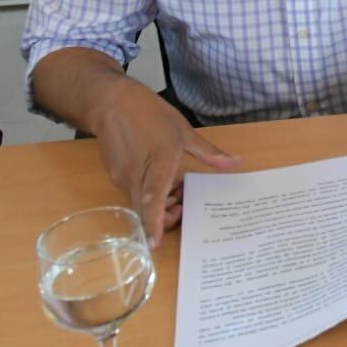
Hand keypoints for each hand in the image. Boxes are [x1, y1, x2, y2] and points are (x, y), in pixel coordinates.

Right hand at [94, 80, 239, 248]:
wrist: (111, 102)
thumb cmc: (150, 114)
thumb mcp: (184, 131)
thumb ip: (209, 153)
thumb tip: (236, 163)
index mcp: (156, 163)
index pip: (153, 200)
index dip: (154, 223)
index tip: (154, 244)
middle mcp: (135, 176)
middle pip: (148, 209)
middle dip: (166, 214)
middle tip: (183, 203)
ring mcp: (122, 177)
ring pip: (142, 202)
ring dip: (159, 202)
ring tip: (177, 185)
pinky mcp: (116, 176)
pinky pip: (135, 192)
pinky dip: (150, 193)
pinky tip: (163, 179)